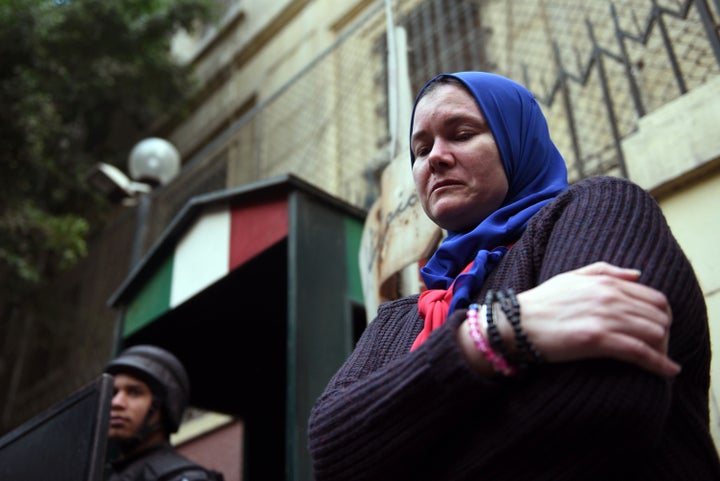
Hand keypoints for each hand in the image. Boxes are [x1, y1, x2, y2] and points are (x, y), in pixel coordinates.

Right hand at [516, 262, 677, 376]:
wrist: (516, 323)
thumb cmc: (541, 302)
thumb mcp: (571, 277)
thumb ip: (606, 271)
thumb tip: (638, 275)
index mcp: (606, 282)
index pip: (654, 298)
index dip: (662, 317)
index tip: (659, 331)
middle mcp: (609, 296)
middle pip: (659, 316)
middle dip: (665, 335)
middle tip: (659, 350)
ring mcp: (604, 317)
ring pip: (655, 333)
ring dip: (663, 350)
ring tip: (660, 362)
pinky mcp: (597, 339)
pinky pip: (640, 351)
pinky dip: (659, 363)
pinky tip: (667, 371)